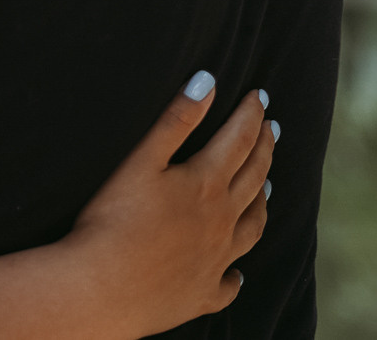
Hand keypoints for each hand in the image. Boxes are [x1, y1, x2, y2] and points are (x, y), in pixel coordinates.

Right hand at [63, 73, 274, 333]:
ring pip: (251, 227)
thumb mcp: (141, 160)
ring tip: (266, 188)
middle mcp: (221, 222)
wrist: (103, 290)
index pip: (239, 140)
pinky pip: (228, 284)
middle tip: (272, 129)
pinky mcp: (201, 294)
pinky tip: (237, 273)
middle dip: (265, 148)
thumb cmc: (114, 221)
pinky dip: (235, 275)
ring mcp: (215, 261)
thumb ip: (175, 120)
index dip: (250, 115)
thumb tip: (207, 82)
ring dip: (261, 202)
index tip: (260, 96)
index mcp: (205, 185)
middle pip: (253, 178)